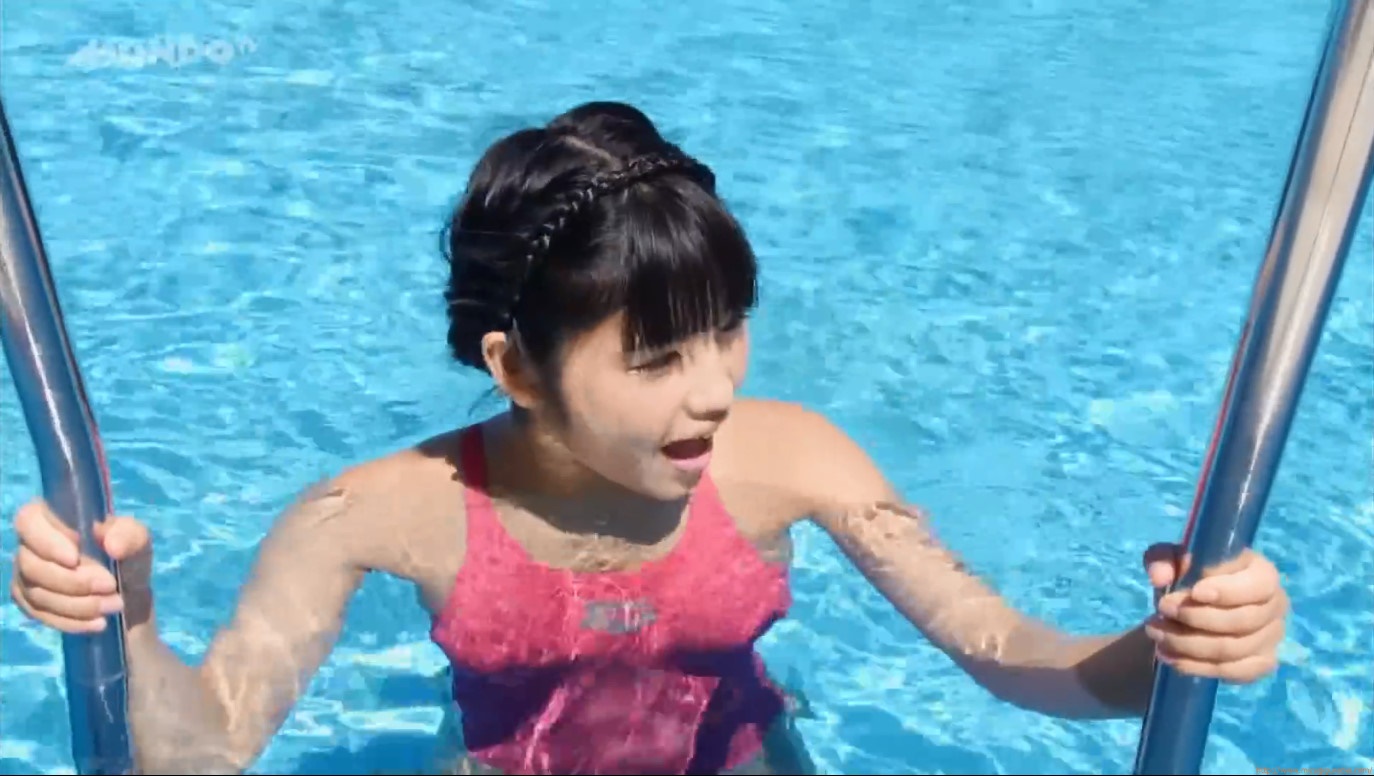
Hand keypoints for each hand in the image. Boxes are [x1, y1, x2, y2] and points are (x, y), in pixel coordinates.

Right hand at [10, 499, 152, 632]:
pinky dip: (72, 621)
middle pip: (32, 565)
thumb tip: (111, 545)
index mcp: (53, 517)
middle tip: (111, 585)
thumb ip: (129, 535)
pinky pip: (40, 615)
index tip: (75, 558)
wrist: (126, 594)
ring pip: (37, 594)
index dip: (46, 541)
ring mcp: (26, 575)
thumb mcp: (138, 540)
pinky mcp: (29, 602)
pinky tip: (99, 622)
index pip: (29, 520)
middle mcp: (31, 544)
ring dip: (79, 604)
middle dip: (73, 581)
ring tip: (115, 604)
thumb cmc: (126, 556)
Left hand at [1141, 542, 1287, 682]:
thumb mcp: (1169, 558)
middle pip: (1243, 621)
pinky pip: (1233, 671)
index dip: (1229, 591)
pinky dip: (1197, 666)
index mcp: (1260, 571)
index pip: (1259, 584)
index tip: (1194, 593)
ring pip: (1233, 649)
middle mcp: (1275, 604)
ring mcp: (1272, 637)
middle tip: (1161, 612)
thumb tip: (1160, 578)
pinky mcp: (1261, 662)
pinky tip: (1170, 656)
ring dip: (1188, 644)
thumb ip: (1162, 559)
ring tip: (1156, 634)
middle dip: (1195, 618)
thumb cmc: (1187, 575)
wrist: (1188, 608)